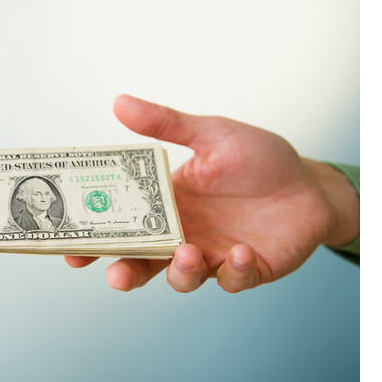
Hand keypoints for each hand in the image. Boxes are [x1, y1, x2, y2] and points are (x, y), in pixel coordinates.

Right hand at [66, 95, 359, 292]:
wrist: (309, 184)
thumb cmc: (258, 158)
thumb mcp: (211, 134)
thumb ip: (166, 124)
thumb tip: (119, 102)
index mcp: (166, 204)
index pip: (122, 225)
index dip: (95, 240)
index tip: (72, 248)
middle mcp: (182, 233)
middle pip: (142, 261)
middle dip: (125, 271)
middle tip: (117, 274)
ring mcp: (212, 255)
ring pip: (182, 277)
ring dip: (180, 272)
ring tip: (188, 254)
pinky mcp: (245, 270)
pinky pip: (232, 280)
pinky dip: (233, 271)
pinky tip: (241, 252)